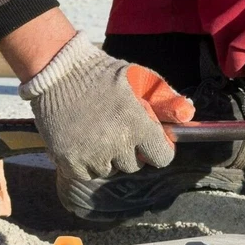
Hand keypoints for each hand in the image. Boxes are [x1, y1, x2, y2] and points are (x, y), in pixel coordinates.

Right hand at [19, 33, 193, 179]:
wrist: (56, 71)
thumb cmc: (101, 73)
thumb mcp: (139, 78)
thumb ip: (165, 99)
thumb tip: (188, 115)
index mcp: (137, 124)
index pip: (162, 157)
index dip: (157, 149)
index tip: (149, 141)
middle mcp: (116, 144)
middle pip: (133, 165)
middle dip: (129, 151)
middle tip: (115, 129)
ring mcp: (91, 154)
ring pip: (108, 170)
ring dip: (106, 157)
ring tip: (95, 132)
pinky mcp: (68, 160)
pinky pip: (86, 173)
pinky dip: (85, 162)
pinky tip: (81, 139)